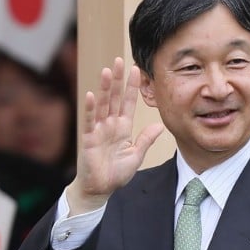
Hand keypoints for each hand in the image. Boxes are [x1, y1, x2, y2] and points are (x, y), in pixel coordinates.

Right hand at [69, 58, 164, 214]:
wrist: (101, 188)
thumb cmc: (116, 173)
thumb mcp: (136, 155)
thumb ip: (146, 140)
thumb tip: (160, 125)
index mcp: (123, 128)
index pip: (128, 103)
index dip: (132, 87)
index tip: (137, 70)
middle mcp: (110, 125)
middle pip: (115, 98)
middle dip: (118, 80)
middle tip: (120, 60)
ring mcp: (99, 130)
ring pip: (102, 105)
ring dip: (105, 88)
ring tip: (107, 71)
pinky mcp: (89, 139)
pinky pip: (90, 121)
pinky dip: (91, 108)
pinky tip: (92, 94)